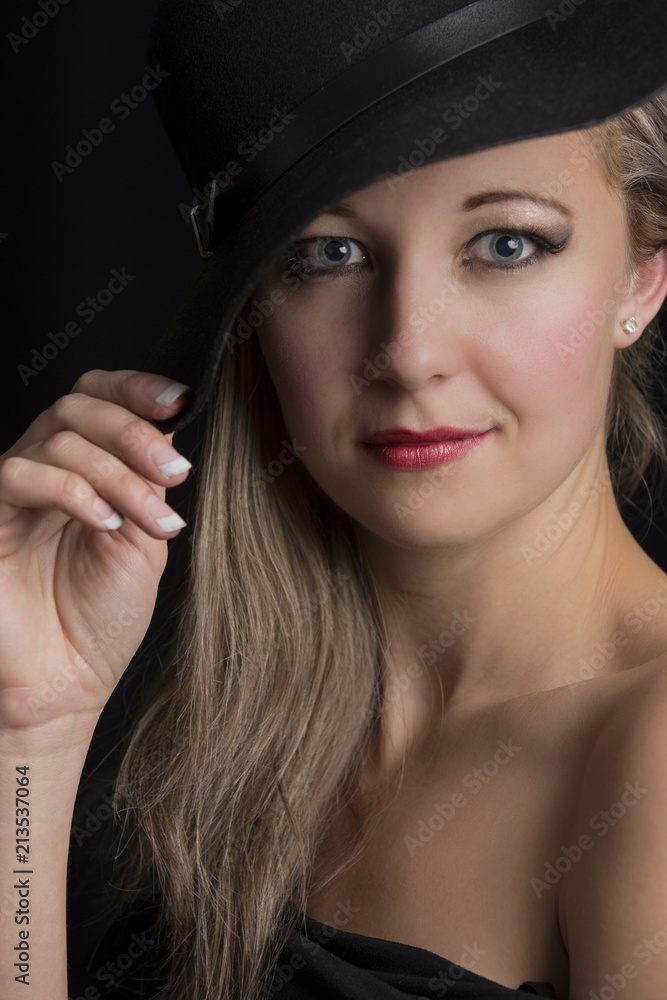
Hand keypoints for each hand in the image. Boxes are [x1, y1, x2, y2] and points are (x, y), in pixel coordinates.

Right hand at [0, 369, 192, 735]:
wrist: (65, 685)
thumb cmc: (99, 622)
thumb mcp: (142, 542)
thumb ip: (147, 486)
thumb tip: (167, 432)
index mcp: (84, 472)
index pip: (97, 400)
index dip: (134, 388)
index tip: (177, 399)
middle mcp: (45, 472)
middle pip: (78, 406)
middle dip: (135, 433)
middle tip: (175, 473)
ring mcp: (14, 493)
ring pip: (60, 438)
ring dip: (119, 475)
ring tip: (151, 523)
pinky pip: (22, 474)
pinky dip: (73, 491)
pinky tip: (104, 522)